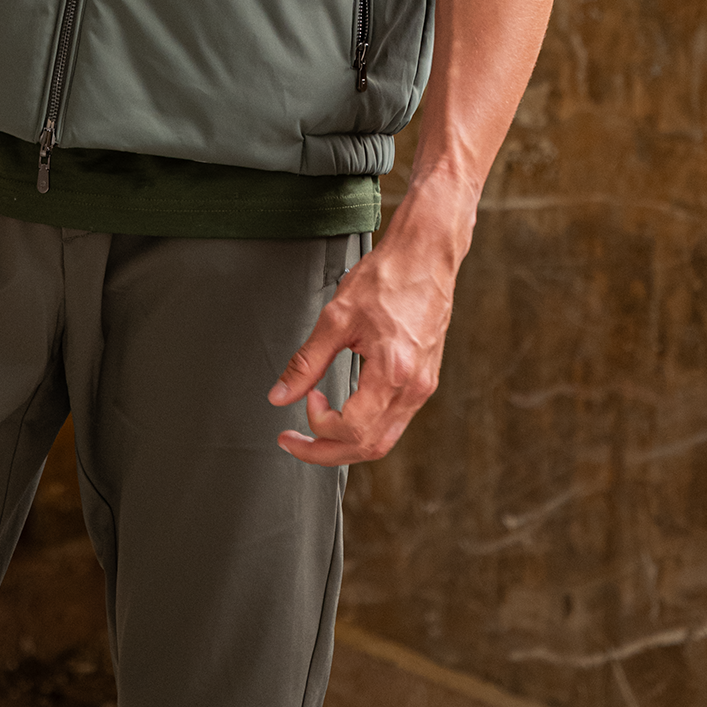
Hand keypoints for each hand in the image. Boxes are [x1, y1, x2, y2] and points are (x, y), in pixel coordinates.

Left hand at [267, 218, 462, 466]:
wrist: (426, 255)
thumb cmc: (387, 277)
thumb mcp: (337, 316)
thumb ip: (307, 361)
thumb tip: (280, 395)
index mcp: (394, 372)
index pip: (353, 430)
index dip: (320, 425)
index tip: (305, 399)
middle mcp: (414, 387)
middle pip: (369, 448)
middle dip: (325, 452)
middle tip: (293, 441)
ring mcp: (422, 386)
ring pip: (384, 440)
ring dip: (345, 444)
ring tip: (314, 431)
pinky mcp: (424, 380)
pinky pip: (394, 421)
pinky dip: (365, 427)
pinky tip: (345, 413)